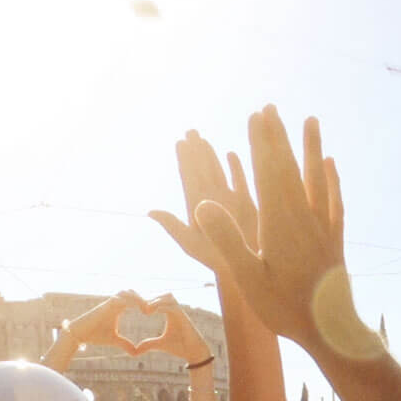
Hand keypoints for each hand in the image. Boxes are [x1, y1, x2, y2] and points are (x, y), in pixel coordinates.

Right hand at [45, 290, 150, 368]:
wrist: (79, 334)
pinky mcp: (105, 305)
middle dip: (144, 298)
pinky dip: (132, 301)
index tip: (154, 312)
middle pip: (132, 293)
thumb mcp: (114, 340)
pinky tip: (140, 308)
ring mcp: (109, 302)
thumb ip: (125, 344)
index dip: (144, 304)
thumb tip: (136, 352)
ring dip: (139, 298)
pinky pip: (121, 298)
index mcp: (117, 307)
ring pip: (127, 293)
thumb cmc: (94, 335)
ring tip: (149, 308)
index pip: (134, 300)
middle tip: (154, 309)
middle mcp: (114, 302)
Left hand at [134, 293, 213, 367]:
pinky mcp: (184, 318)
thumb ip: (149, 344)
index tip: (135, 307)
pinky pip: (173, 307)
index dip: (147, 301)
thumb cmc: (180, 347)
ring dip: (156, 300)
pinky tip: (151, 312)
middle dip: (150, 298)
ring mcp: (181, 313)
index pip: (158, 300)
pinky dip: (162, 307)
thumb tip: (136, 349)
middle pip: (163, 294)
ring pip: (168, 297)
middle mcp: (176, 310)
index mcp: (170, 313)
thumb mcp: (160, 344)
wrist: (194, 353)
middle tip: (139, 306)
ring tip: (145, 309)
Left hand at [150, 130, 257, 284]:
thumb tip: (151, 211)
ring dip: (211, 156)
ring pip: (219, 173)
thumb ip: (173, 226)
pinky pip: (241, 182)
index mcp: (198, 209)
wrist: (249, 270)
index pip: (189, 179)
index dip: (184, 160)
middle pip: (202, 171)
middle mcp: (213, 203)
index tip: (179, 141)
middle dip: (196, 151)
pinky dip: (236, 168)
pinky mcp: (249, 205)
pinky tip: (230, 153)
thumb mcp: (192, 245)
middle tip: (190, 130)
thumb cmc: (219, 262)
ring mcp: (231, 203)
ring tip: (204, 139)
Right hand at [187, 107, 379, 360]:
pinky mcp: (335, 239)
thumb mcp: (246, 278)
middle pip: (290, 169)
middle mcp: (303, 218)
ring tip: (311, 120)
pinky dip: (331, 180)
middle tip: (271, 108)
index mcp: (278, 224)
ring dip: (311, 148)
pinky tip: (330, 164)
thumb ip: (226, 239)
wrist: (332, 330)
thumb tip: (202, 204)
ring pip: (316, 179)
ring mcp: (323, 227)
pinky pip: (333, 201)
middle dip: (280, 138)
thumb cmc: (285, 308)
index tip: (255, 117)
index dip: (261, 144)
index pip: (267, 174)